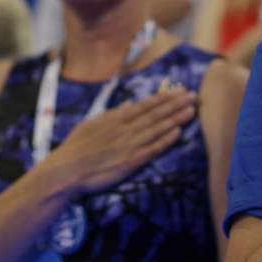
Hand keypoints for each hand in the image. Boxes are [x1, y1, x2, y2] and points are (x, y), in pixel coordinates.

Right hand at [43, 86, 198, 194]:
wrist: (67, 170)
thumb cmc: (75, 147)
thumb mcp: (91, 124)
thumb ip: (112, 113)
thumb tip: (128, 104)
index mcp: (115, 118)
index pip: (145, 105)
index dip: (164, 97)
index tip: (178, 90)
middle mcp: (125, 129)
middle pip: (155, 114)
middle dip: (175, 104)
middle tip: (193, 96)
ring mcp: (129, 145)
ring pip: (157, 129)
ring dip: (176, 119)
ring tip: (191, 110)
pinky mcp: (130, 162)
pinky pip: (152, 149)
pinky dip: (165, 140)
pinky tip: (178, 133)